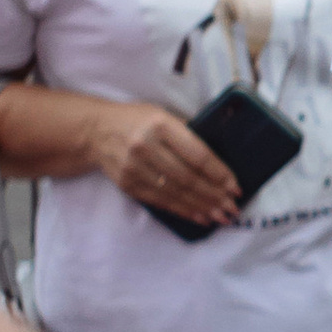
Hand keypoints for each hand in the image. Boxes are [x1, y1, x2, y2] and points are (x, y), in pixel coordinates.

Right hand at [88, 100, 243, 229]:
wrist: (96, 130)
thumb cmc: (138, 121)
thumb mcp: (163, 115)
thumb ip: (188, 134)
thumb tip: (220, 164)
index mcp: (161, 125)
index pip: (197, 154)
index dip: (219, 174)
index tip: (235, 186)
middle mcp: (145, 146)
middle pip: (188, 178)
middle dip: (214, 196)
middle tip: (232, 207)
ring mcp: (134, 167)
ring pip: (175, 193)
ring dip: (202, 207)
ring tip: (221, 216)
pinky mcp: (128, 184)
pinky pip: (160, 201)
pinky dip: (182, 210)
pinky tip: (199, 216)